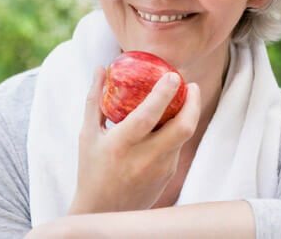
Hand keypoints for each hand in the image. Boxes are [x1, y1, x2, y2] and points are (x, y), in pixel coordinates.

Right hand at [68, 66, 200, 213]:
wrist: (104, 211)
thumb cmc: (91, 168)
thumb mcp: (87, 134)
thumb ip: (95, 100)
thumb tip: (100, 69)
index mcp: (120, 145)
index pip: (148, 115)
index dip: (163, 94)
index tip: (173, 75)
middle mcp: (143, 158)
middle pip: (182, 128)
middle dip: (193, 103)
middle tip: (192, 85)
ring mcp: (160, 169)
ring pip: (184, 137)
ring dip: (188, 114)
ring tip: (185, 97)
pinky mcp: (168, 176)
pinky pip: (177, 148)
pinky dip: (177, 131)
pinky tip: (171, 120)